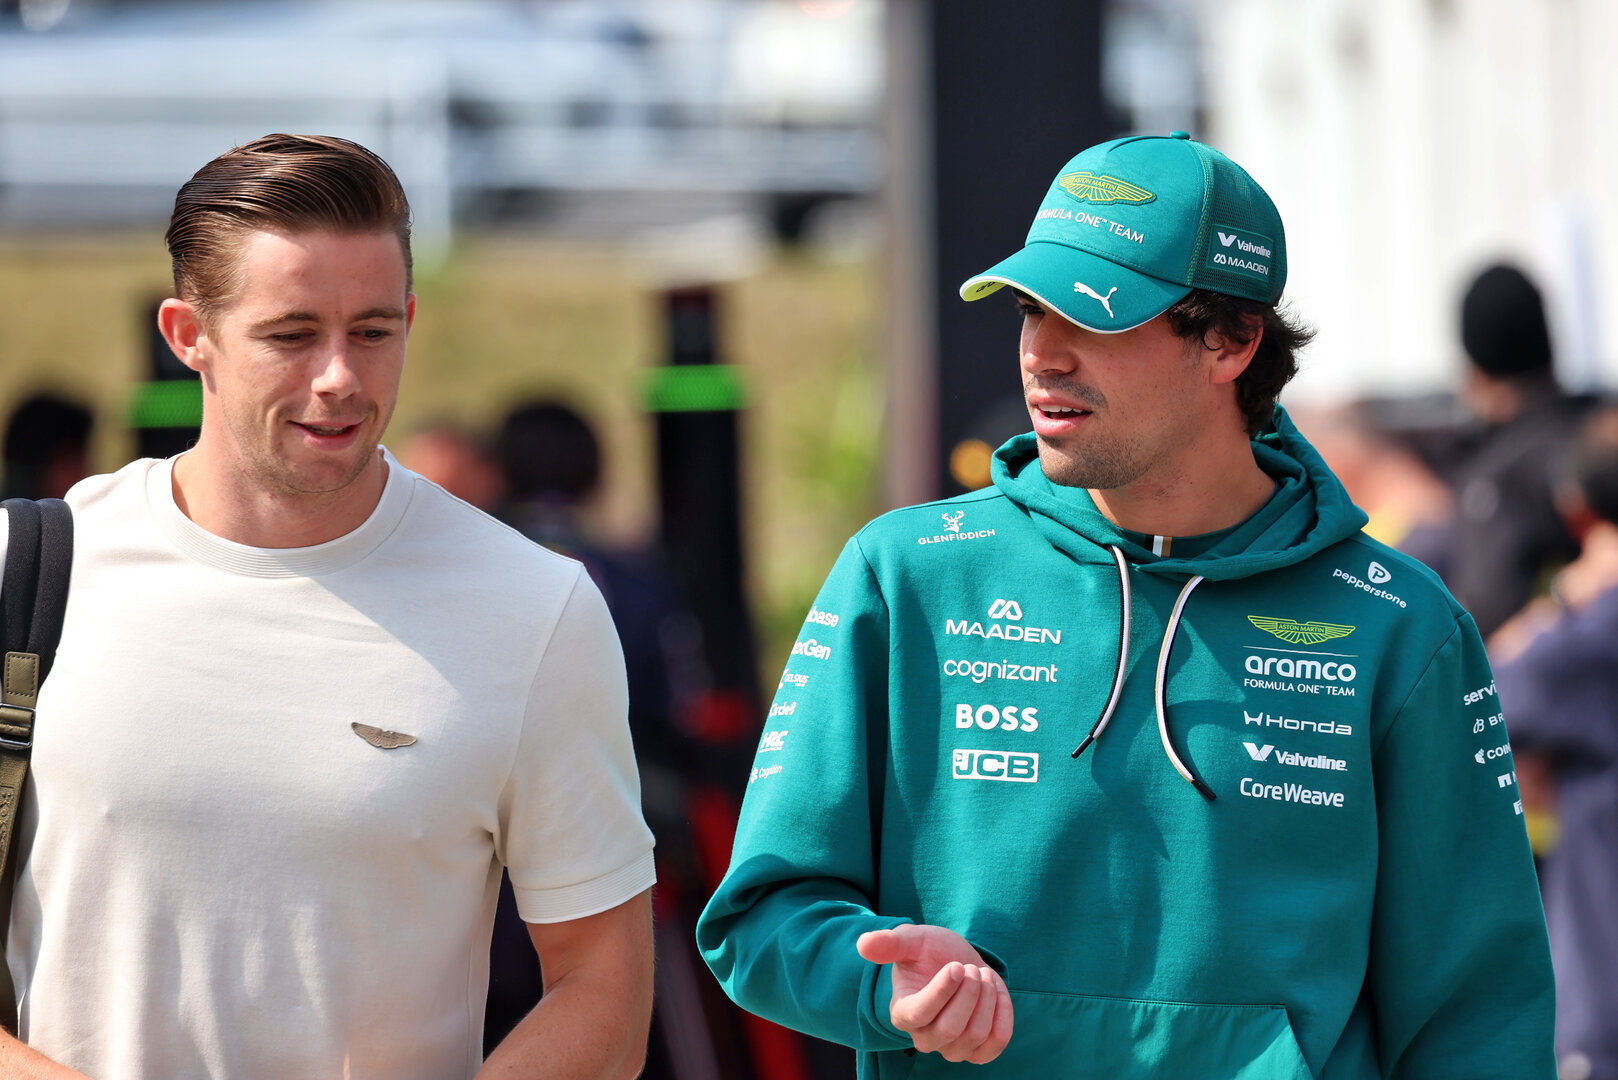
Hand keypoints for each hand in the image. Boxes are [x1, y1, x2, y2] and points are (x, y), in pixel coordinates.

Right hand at [856, 923, 1013, 1063]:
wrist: (959, 964)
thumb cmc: (930, 953)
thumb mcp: (911, 940)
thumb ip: (889, 943)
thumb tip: (863, 944)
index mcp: (902, 1012)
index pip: (920, 1014)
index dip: (942, 991)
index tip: (955, 965)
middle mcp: (924, 1038)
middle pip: (951, 1029)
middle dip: (969, 993)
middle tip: (970, 968)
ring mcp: (952, 1049)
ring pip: (975, 1035)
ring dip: (986, 998)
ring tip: (982, 974)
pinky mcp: (978, 1051)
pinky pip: (996, 1043)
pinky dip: (1002, 1014)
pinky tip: (997, 991)